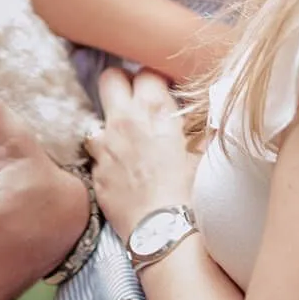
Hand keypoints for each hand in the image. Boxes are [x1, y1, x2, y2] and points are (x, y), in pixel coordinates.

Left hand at [90, 68, 195, 240]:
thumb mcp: (201, 151)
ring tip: (123, 138)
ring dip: (108, 124)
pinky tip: (119, 167)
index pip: (145, 71)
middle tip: (130, 97)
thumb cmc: (188, 189)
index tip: (156, 88)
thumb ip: (198, 127)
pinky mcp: (95, 168)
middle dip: (119, 82)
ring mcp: (105, 144)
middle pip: (109, 77)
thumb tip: (204, 116)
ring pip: (95, 115)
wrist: (164, 228)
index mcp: (155, 110)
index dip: (151, 78)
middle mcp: (125, 119)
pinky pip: (94, 153)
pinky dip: (104, 156)